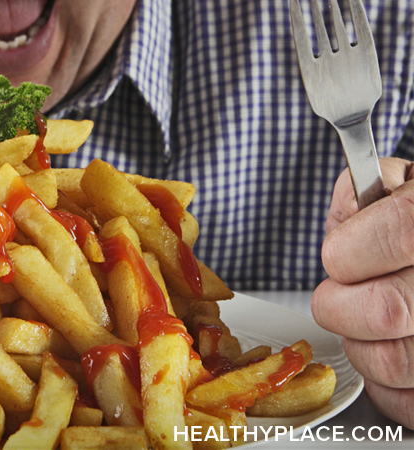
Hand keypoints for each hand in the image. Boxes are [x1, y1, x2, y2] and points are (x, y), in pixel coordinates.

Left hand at [312, 157, 413, 428]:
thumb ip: (366, 189)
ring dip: (360, 346)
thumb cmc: (413, 225)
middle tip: (337, 297)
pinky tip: (388, 351)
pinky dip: (385, 386)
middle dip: (339, 306)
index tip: (338, 256)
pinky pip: (408, 402)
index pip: (401, 233)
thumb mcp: (401, 188)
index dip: (349, 250)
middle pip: (388, 310)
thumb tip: (351, 209)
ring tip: (367, 325)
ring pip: (394, 361)